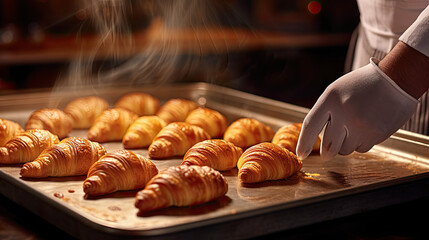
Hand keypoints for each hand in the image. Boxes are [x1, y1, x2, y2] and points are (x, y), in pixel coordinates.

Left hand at [296, 58, 417, 160]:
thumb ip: (325, 111)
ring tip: (355, 127)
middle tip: (327, 153)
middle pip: (328, 145)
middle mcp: (343, 112)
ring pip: (344, 149)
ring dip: (346, 144)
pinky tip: (367, 128)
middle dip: (326, 152)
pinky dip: (361, 143)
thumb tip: (315, 139)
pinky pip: (361, 149)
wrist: (395, 79)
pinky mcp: (375, 134)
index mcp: (330, 98)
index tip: (300, 155)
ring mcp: (360, 124)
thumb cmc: (362, 85)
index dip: (304, 143)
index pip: (310, 126)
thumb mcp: (336, 90)